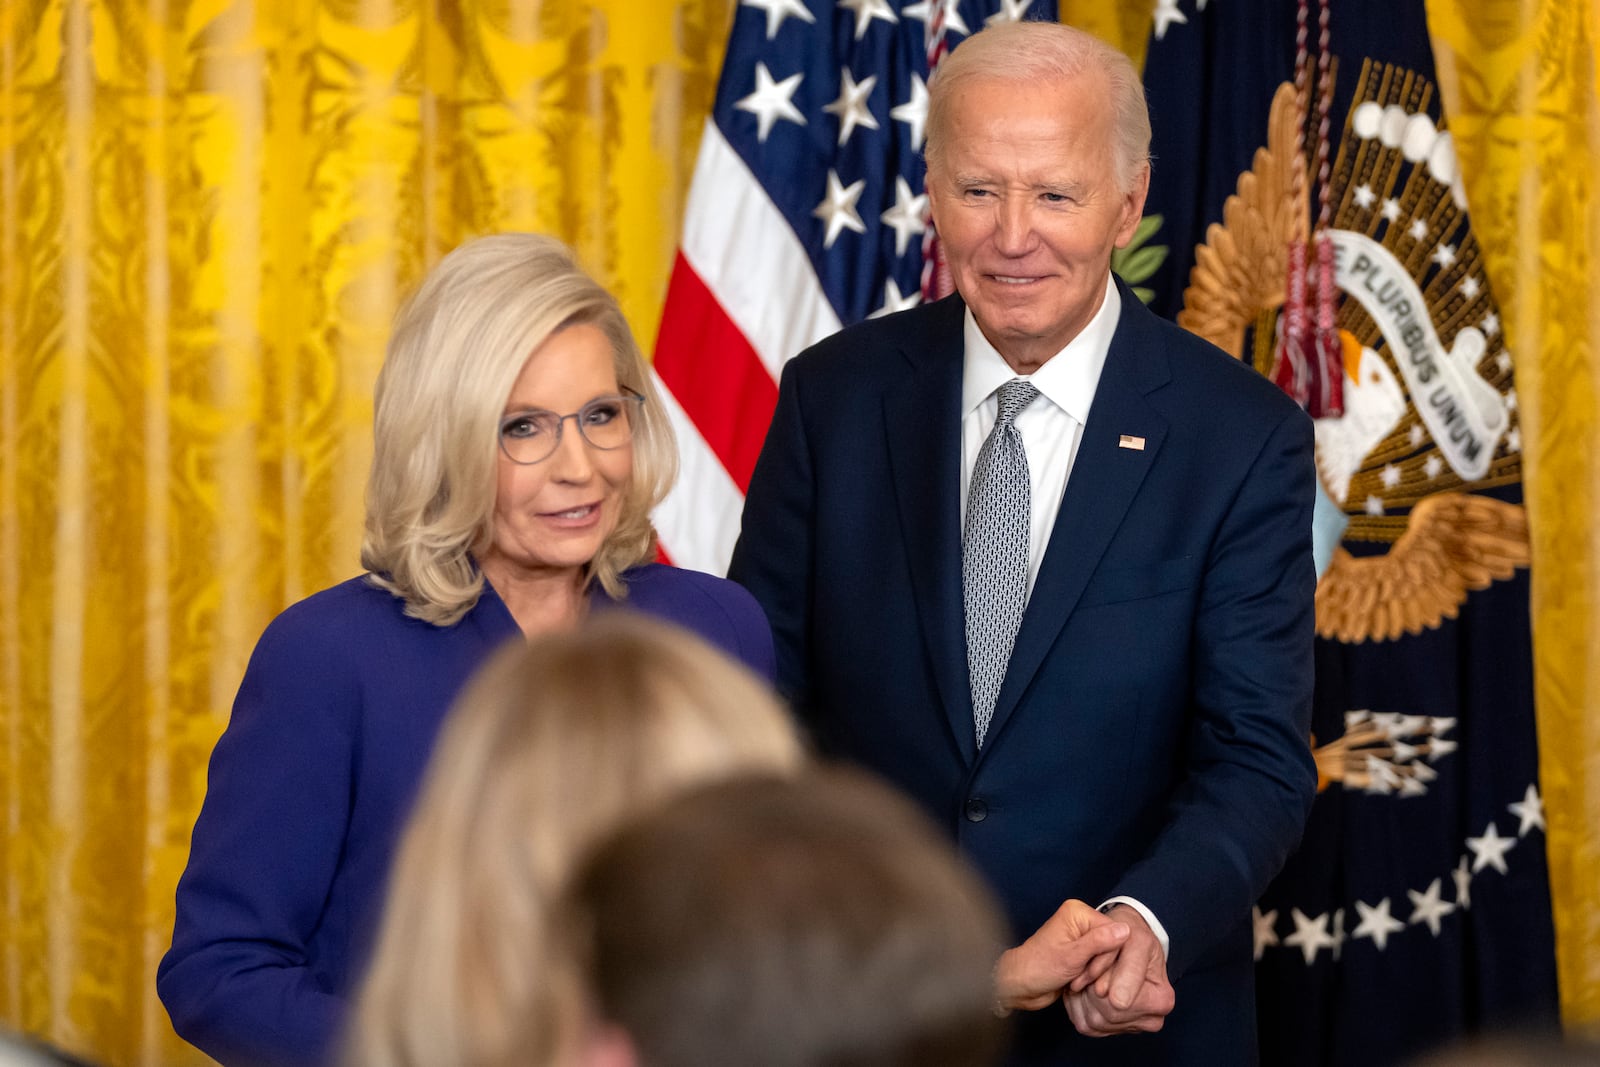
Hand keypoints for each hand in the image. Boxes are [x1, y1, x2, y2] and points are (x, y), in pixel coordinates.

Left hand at [992, 899, 1130, 1014]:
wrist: (1020, 986)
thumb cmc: (1038, 968)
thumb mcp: (1071, 957)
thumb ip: (1099, 943)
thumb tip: (1125, 929)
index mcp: (1078, 912)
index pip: (1114, 933)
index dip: (1106, 957)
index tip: (1089, 971)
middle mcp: (1081, 920)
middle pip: (1113, 946)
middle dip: (1098, 968)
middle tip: (1079, 978)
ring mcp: (1082, 937)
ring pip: (1108, 958)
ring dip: (1094, 975)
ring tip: (1075, 982)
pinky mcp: (1081, 953)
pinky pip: (1099, 966)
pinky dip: (1091, 978)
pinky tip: (1077, 983)